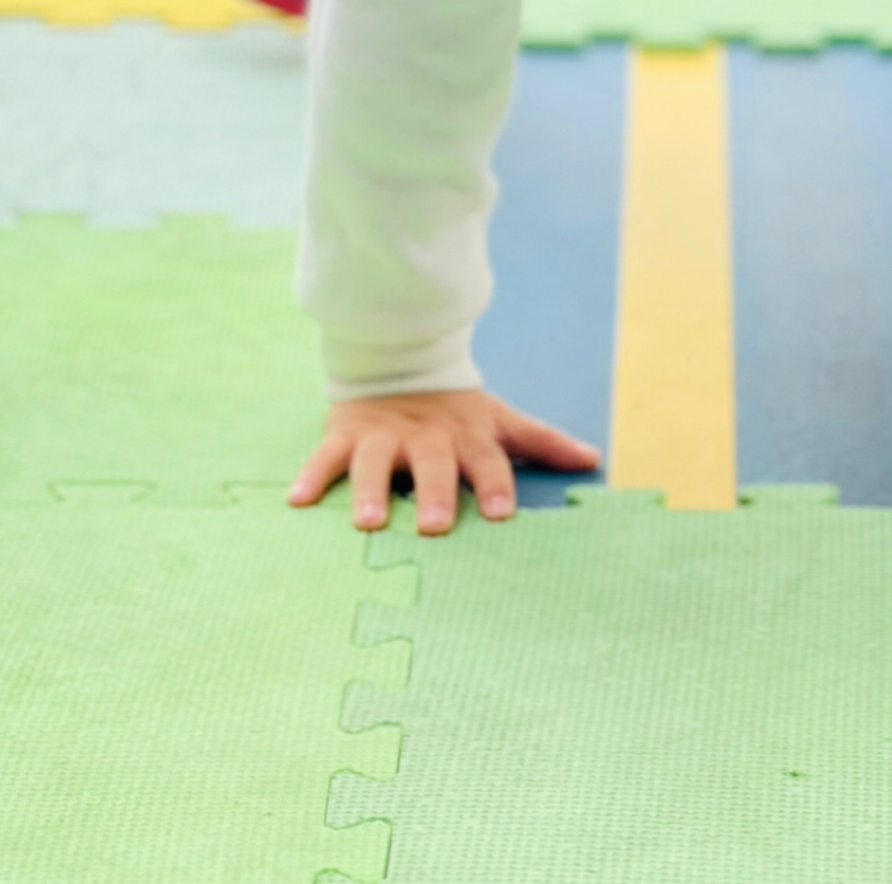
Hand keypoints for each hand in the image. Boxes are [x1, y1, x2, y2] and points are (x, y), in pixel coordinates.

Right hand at [289, 389, 602, 533]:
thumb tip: (594, 459)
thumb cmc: (456, 412)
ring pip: (377, 462)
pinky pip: (325, 456)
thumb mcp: (498, 421)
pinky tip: (297, 501)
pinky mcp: (346, 434)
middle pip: (434, 465)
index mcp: (467, 436)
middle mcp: (427, 436)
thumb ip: (543, 442)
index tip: (500, 514)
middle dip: (435, 493)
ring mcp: (384, 435)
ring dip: (373, 491)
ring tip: (369, 523)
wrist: (399, 364)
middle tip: (435, 527)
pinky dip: (311, 476)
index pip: (487, 461)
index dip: (495, 485)